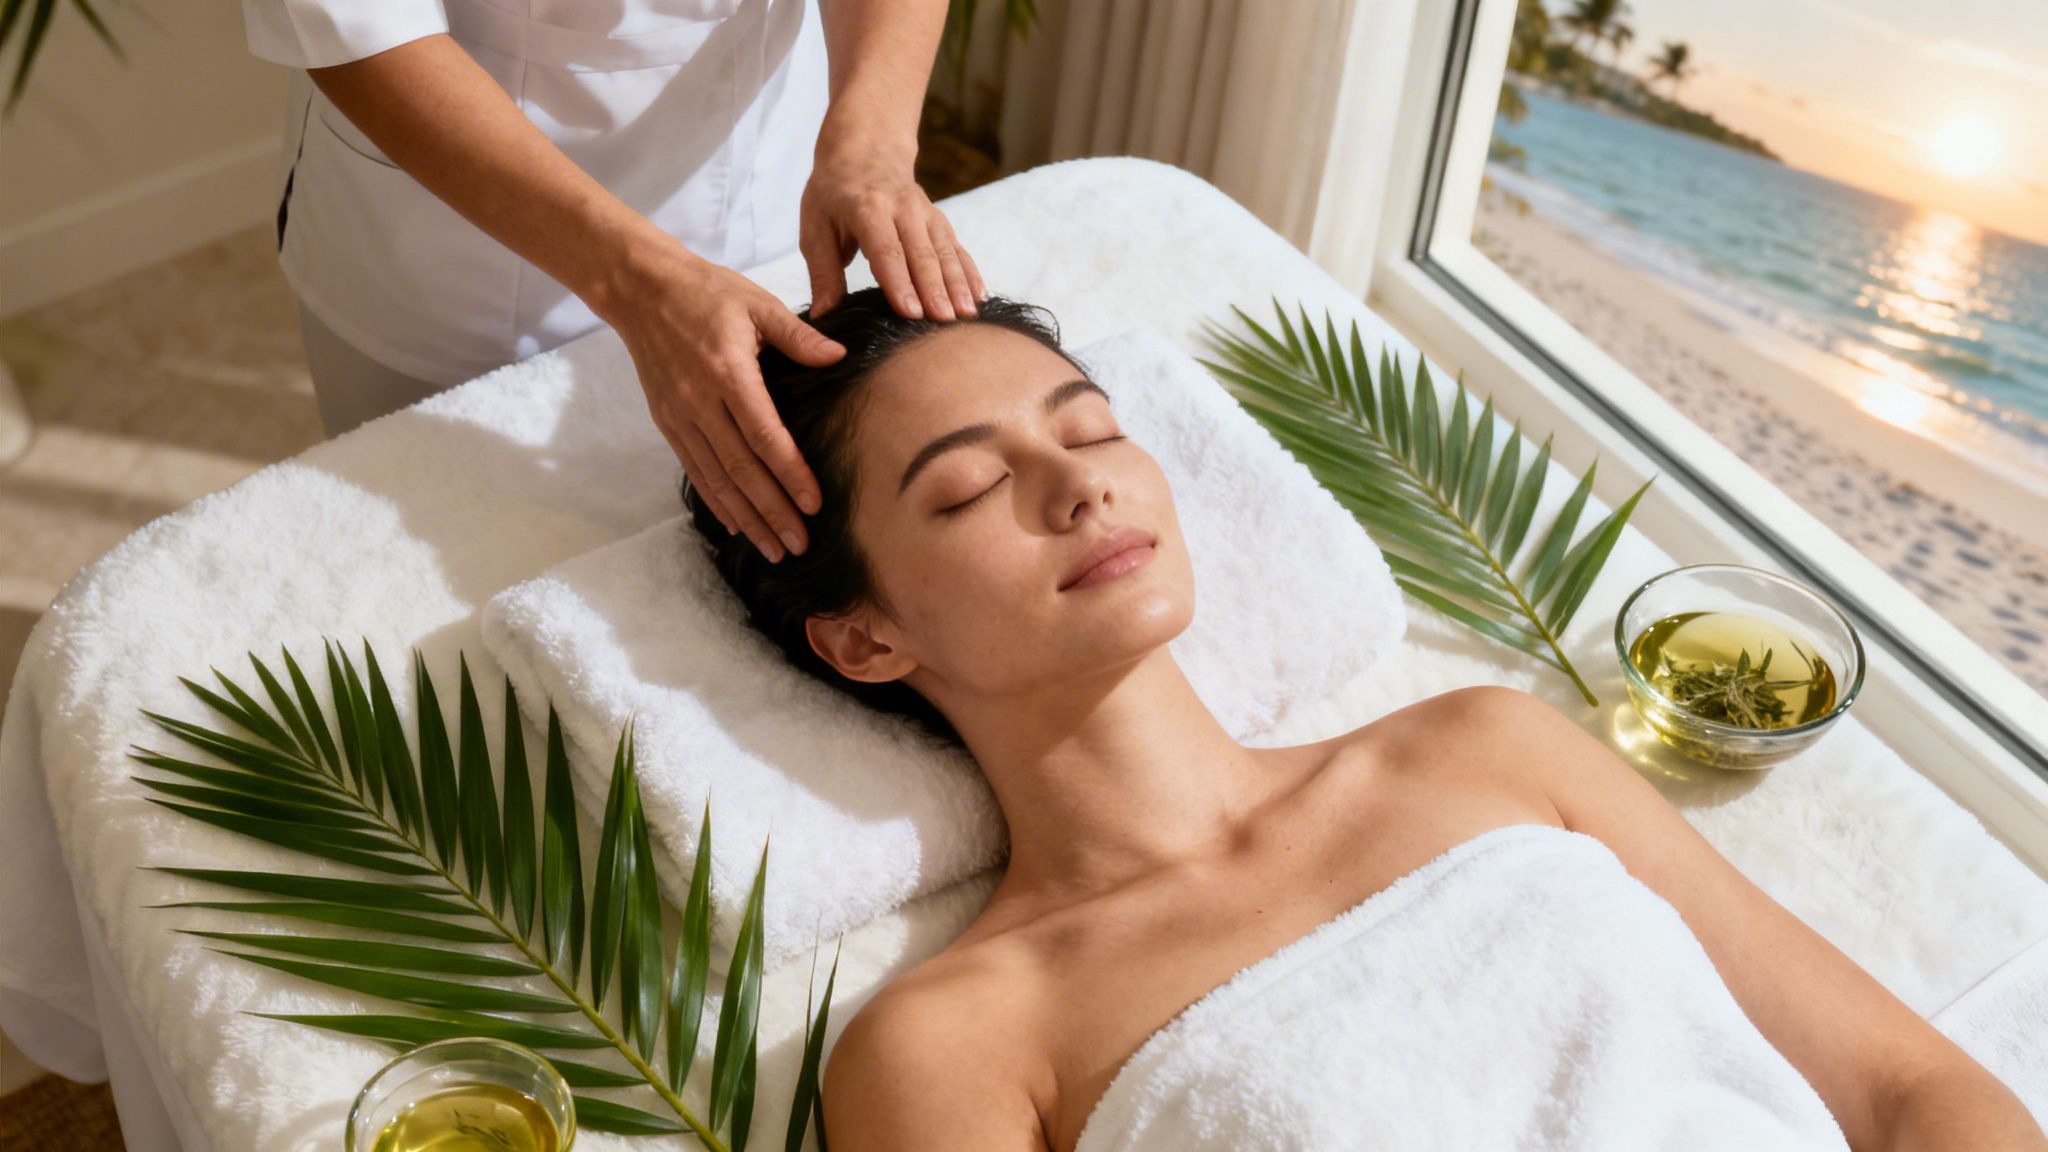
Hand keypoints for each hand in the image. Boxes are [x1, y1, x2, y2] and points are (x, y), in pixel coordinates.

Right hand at [602, 240, 844, 561]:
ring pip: (715, 479)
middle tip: (799, 544)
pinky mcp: (667, 423)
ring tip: (773, 549)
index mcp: (728, 373)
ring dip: (745, 518)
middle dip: (771, 511)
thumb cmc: (706, 292)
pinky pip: (694, 471)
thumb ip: (797, 335)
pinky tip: (735, 526)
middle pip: (740, 469)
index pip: (764, 436)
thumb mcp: (757, 302)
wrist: (641, 289)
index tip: (814, 503)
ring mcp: (680, 417)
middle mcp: (700, 404)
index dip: (790, 473)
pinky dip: (715, 502)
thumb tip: (837, 357)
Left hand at [800, 126, 984, 320]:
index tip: (911, 312)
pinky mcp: (939, 220)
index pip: (886, 251)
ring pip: (945, 252)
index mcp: (867, 209)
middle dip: (935, 290)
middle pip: (922, 254)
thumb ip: (823, 273)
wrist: (865, 148)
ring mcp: (926, 212)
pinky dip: (970, 272)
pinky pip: (957, 248)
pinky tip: (979, 296)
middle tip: (945, 322)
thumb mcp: (815, 227)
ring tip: (967, 315)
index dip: (900, 282)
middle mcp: (902, 208)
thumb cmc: (834, 193)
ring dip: (958, 285)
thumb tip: (823, 316)